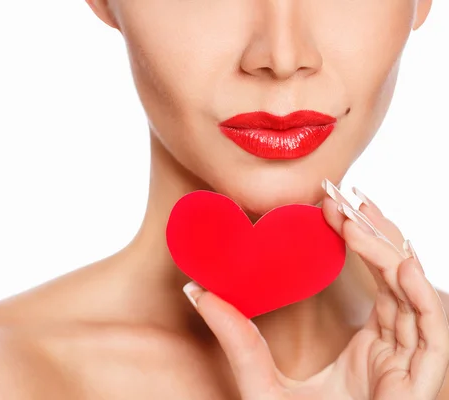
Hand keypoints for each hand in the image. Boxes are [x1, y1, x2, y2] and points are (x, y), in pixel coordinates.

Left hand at [182, 180, 448, 398]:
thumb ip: (234, 337)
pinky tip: (392, 256)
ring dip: (390, 248)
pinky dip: (417, 290)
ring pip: (414, 292)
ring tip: (356, 212)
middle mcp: (395, 349)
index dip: (356, 239)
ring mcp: (411, 364)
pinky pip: (432, 328)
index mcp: (368, 347)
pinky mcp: (421, 382)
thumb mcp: (259, 380)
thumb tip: (196, 290)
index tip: (326, 203)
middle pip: (397, 276)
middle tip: (342, 194)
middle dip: (374, 231)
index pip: (375, 279)